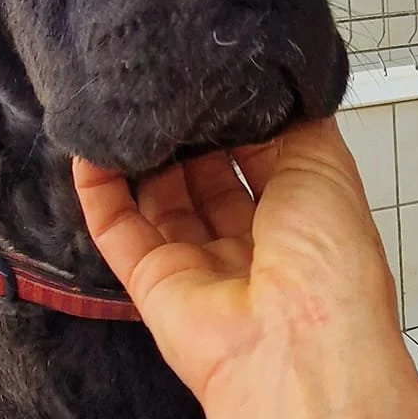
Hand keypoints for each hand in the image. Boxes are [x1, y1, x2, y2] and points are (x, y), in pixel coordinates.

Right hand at [73, 117, 395, 408]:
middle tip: (168, 85)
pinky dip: (99, 192)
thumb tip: (277, 92)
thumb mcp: (327, 164)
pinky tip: (88, 150)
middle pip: (210, 179)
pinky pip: (119, 232)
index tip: (217, 77)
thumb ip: (297, 123)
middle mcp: (255, 245)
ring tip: (128, 103)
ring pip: (163, 201)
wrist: (295, 341)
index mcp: (304, 219)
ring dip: (145, 156)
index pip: (265, 159)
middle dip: (190, 135)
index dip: (242, 120)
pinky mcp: (154, 284)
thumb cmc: (328, 258)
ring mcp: (202, 267)